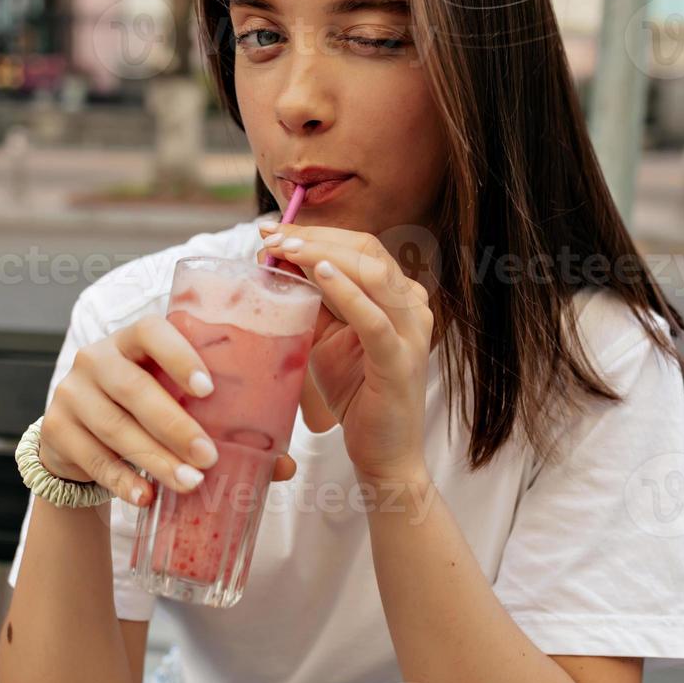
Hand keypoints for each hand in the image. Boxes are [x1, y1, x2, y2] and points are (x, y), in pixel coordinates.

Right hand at [41, 314, 297, 506]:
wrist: (79, 437)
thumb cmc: (144, 411)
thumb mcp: (175, 402)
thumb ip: (222, 421)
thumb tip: (284, 465)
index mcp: (132, 340)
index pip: (151, 331)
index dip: (179, 356)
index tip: (210, 389)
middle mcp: (97, 358)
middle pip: (133, 387)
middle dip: (174, 423)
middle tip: (209, 455)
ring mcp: (71, 392)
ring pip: (114, 426)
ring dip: (154, 458)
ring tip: (189, 482)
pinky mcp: (56, 429)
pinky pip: (91, 457)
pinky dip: (122, 479)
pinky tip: (146, 497)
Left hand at [259, 222, 433, 484]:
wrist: (385, 454)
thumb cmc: (356, 393)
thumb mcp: (327, 338)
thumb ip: (311, 302)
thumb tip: (275, 264)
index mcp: (398, 294)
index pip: (359, 246)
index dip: (316, 232)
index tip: (271, 228)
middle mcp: (412, 305)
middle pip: (366, 250)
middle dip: (315, 237)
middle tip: (271, 235)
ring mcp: (412, 332)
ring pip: (372, 274)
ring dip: (324, 255)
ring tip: (286, 249)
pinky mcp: (400, 361)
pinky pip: (373, 319)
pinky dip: (346, 292)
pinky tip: (320, 274)